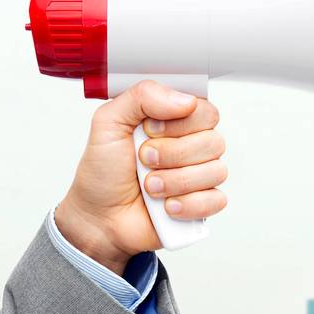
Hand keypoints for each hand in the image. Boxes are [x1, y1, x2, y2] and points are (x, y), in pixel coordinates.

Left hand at [54, 80, 228, 272]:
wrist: (97, 217)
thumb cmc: (102, 172)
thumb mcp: (108, 122)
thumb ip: (142, 96)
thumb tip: (185, 100)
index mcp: (175, 123)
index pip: (206, 111)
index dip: (181, 123)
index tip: (149, 131)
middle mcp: (192, 147)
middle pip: (214, 141)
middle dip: (173, 154)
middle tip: (145, 160)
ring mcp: (200, 177)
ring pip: (216, 171)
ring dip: (176, 181)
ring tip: (150, 187)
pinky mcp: (203, 205)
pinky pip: (216, 200)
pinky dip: (187, 205)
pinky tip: (166, 206)